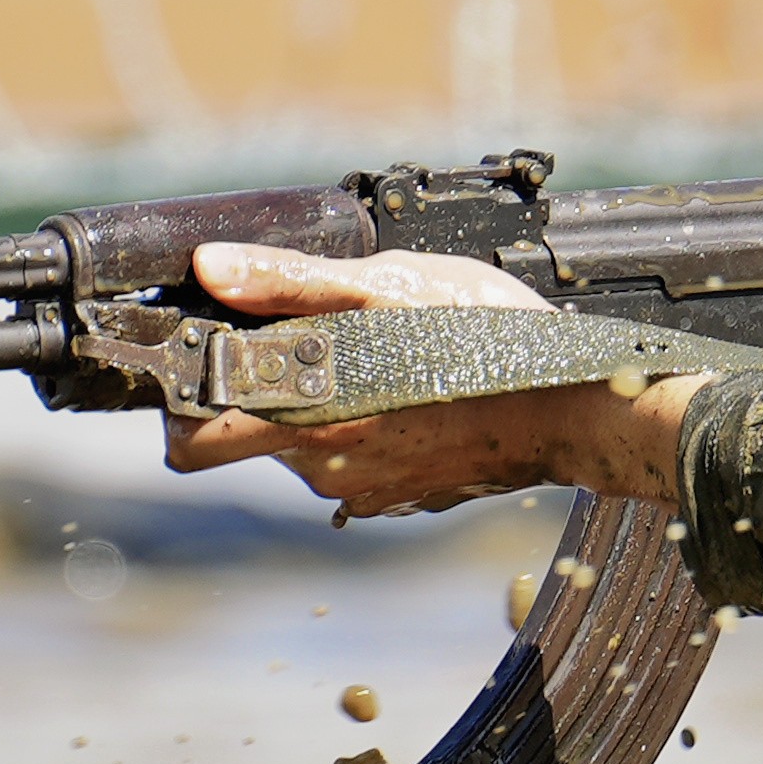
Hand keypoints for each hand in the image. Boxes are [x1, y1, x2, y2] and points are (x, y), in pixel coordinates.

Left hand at [161, 241, 705, 519]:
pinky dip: (366, 429)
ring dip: (317, 404)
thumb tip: (208, 267)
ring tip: (374, 354)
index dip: (180, 401)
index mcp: (305, 420)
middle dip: (256, 392)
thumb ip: (290, 283)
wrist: (582, 406)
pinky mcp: (405, 496)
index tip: (202, 356)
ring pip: (304, 447)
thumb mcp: (391, 287)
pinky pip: (357, 463)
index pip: (190, 445)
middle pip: (247, 438)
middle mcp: (325, 469)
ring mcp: (367, 489)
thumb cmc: (490, 340)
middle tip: (299, 338)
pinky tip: (409, 391)